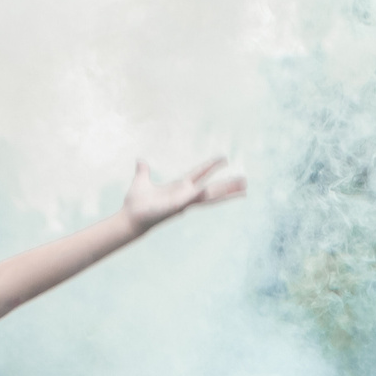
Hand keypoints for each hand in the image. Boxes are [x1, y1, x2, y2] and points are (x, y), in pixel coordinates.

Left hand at [122, 157, 246, 232]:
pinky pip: (193, 199)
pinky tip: (212, 189)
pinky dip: (202, 194)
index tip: (224, 158)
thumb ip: (143, 171)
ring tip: (244, 188)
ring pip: (210, 195)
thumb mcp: (141, 181)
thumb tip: (140, 160)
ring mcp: (184, 201)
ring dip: (227, 191)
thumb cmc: (136, 203)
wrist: (130, 217)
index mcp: (180, 187)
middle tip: (245, 181)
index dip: (211, 165)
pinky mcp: (178, 207)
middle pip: (212, 188)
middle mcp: (185, 195)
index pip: (200, 173)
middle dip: (228, 185)